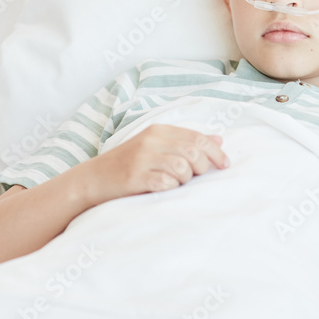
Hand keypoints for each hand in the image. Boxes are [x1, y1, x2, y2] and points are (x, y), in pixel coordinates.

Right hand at [81, 124, 229, 203]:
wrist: (93, 179)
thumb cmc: (129, 164)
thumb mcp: (156, 147)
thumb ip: (186, 142)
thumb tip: (218, 140)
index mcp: (159, 130)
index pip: (197, 138)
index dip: (216, 152)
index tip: (225, 165)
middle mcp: (151, 140)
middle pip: (193, 152)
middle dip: (203, 167)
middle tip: (197, 177)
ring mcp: (142, 158)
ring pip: (182, 168)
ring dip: (185, 179)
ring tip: (176, 182)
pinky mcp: (135, 176)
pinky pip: (166, 183)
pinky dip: (170, 187)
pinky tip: (163, 188)